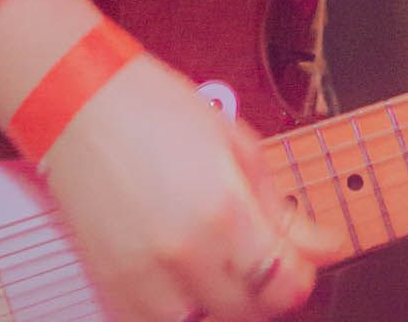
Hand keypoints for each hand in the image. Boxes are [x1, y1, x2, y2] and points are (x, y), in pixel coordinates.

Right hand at [41, 51, 340, 321]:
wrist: (84, 106)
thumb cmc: (159, 112)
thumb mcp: (236, 145)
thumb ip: (279, 207)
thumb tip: (323, 246)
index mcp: (224, 210)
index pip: (281, 285)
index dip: (298, 280)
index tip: (299, 267)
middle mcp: (185, 253)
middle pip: (247, 310)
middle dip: (264, 289)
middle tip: (260, 257)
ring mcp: (144, 277)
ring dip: (218, 302)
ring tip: (217, 261)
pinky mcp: (111, 289)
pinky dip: (176, 309)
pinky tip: (180, 274)